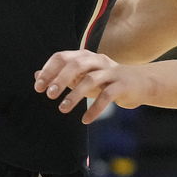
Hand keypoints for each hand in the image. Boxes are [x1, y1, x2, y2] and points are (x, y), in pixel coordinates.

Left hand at [34, 49, 150, 123]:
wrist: (139, 83)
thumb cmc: (106, 81)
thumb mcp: (83, 76)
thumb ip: (62, 75)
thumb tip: (37, 76)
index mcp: (85, 56)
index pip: (63, 57)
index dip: (49, 71)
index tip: (39, 87)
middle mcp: (98, 60)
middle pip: (76, 65)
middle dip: (60, 79)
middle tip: (49, 95)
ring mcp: (111, 72)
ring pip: (90, 80)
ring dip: (75, 95)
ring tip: (62, 109)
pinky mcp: (122, 85)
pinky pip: (107, 96)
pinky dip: (95, 109)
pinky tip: (85, 120)